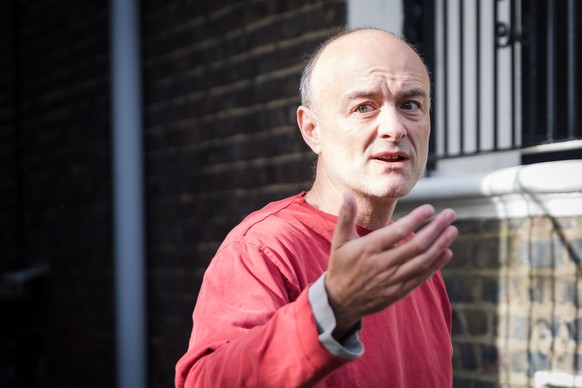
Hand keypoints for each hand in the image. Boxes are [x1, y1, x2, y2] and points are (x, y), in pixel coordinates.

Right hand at [324, 192, 457, 338]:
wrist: (340, 302)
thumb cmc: (341, 266)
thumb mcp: (339, 241)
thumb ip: (346, 217)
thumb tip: (348, 194)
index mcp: (368, 249)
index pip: (398, 232)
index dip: (416, 219)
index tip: (430, 208)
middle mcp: (382, 264)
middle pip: (416, 245)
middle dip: (436, 228)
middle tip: (450, 215)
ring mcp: (392, 280)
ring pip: (422, 261)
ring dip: (440, 245)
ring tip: (453, 230)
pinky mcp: (398, 292)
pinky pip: (421, 277)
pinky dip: (436, 265)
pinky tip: (447, 252)